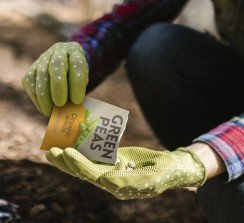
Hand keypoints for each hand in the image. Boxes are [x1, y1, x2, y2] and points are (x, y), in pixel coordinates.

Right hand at [22, 42, 87, 115]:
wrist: (66, 64)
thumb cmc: (76, 76)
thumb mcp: (83, 80)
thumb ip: (78, 91)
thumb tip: (71, 108)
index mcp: (75, 52)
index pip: (77, 64)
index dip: (77, 82)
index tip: (77, 100)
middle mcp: (58, 52)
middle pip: (57, 66)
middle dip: (58, 87)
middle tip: (61, 104)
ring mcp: (43, 58)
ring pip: (41, 75)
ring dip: (45, 96)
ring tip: (50, 112)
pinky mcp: (31, 68)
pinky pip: (29, 82)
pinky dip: (36, 98)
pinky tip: (44, 109)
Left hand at [46, 147, 205, 199]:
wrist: (170, 167)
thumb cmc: (163, 174)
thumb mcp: (150, 180)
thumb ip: (128, 182)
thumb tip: (105, 182)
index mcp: (116, 186)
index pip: (93, 177)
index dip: (79, 166)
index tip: (66, 153)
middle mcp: (109, 178)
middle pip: (84, 170)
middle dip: (67, 162)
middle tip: (51, 151)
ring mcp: (110, 168)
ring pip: (87, 161)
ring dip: (71, 155)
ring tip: (54, 147)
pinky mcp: (114, 159)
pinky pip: (96, 152)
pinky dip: (84, 147)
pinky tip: (74, 139)